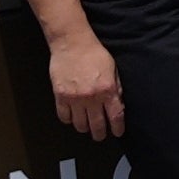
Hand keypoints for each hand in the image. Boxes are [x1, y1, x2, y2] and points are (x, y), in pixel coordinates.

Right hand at [44, 24, 122, 140]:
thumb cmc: (93, 53)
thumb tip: (118, 104)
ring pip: (80, 125)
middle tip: (100, 135)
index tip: (117, 132)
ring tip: (86, 126)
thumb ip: (116, 88)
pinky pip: (64, 117)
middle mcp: (91, 97)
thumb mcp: (112, 69)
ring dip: (84, 128)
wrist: (72, 43)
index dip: (117, 128)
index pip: (115, 116)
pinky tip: (72, 116)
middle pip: (97, 125)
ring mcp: (74, 98)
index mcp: (107, 89)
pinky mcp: (60, 96)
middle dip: (100, 134)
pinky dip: (69, 120)